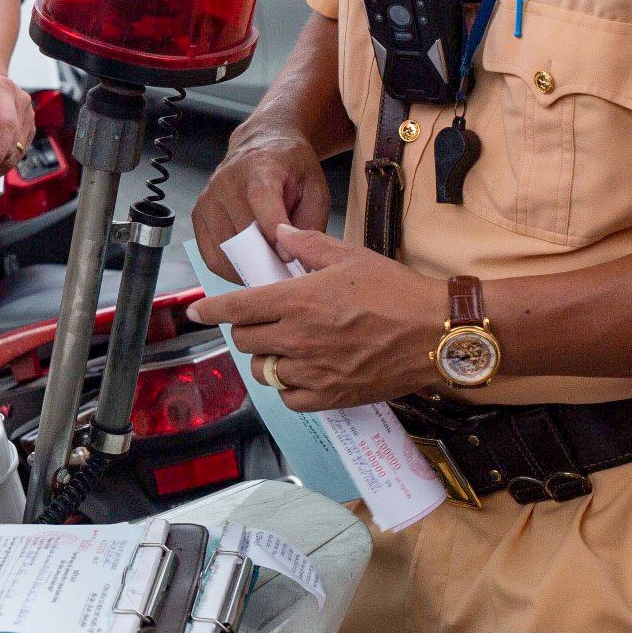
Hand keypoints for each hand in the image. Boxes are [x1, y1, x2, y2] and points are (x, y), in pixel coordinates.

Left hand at [185, 227, 445, 410]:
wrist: (435, 332)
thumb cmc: (395, 290)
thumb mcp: (348, 256)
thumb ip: (306, 244)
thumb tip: (278, 234)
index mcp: (296, 300)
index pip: (235, 308)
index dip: (209, 310)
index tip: (196, 312)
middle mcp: (298, 338)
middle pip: (244, 340)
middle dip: (246, 328)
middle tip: (263, 320)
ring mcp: (313, 371)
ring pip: (263, 371)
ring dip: (266, 358)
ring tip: (284, 347)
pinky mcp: (331, 396)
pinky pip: (289, 398)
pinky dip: (288, 387)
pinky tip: (301, 372)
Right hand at [192, 126, 332, 281]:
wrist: (263, 145)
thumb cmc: (291, 169)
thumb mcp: (316, 189)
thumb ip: (309, 223)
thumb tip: (291, 257)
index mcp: (261, 167)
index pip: (260, 199)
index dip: (273, 229)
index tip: (288, 255)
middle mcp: (227, 180)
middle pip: (241, 230)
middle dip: (266, 258)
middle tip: (285, 271)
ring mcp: (209, 197)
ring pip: (225, 248)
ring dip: (249, 266)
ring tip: (269, 267)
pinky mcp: (199, 214)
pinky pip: (211, 255)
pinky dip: (230, 269)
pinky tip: (249, 267)